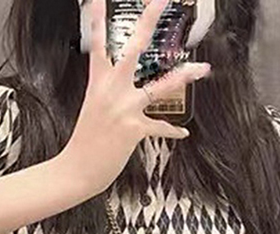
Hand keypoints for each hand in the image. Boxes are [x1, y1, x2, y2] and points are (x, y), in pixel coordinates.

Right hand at [61, 0, 211, 196]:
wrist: (77, 169)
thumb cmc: (85, 142)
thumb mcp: (93, 109)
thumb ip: (108, 94)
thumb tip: (123, 90)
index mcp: (98, 84)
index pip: (97, 44)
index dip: (97, 18)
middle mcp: (111, 91)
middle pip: (133, 48)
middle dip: (148, 21)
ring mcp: (124, 108)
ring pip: (160, 86)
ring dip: (184, 76)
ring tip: (202, 68)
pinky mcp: (134, 129)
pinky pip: (160, 126)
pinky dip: (172, 131)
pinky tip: (182, 133)